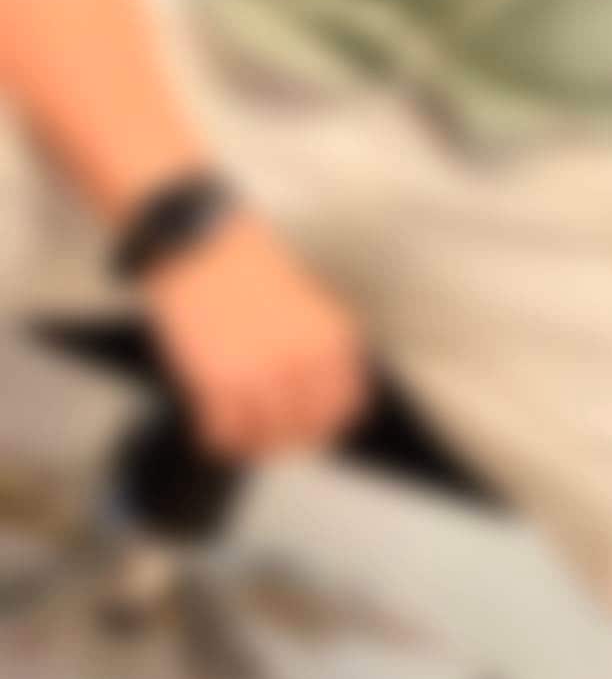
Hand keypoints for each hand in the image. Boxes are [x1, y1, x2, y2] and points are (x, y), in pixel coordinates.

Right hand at [140, 208, 371, 460]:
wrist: (199, 240)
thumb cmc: (246, 262)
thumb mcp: (304, 298)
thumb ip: (316, 345)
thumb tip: (317, 391)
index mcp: (331, 338)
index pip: (346, 405)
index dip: (326, 420)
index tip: (310, 423)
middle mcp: (303, 362)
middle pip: (305, 429)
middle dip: (286, 432)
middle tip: (267, 425)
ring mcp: (261, 375)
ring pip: (264, 438)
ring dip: (251, 436)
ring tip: (238, 423)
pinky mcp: (217, 382)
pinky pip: (224, 434)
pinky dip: (218, 434)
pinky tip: (213, 420)